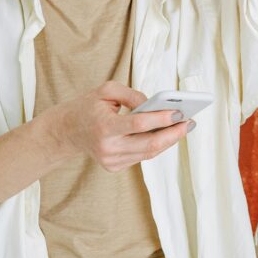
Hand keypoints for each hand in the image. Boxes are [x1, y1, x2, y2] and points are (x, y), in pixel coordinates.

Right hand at [52, 80, 192, 171]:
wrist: (67, 131)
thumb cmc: (88, 106)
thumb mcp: (106, 90)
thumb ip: (132, 95)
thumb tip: (155, 105)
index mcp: (104, 127)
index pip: (139, 124)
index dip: (162, 119)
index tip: (179, 112)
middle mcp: (108, 148)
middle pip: (149, 145)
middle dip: (173, 134)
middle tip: (190, 122)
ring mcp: (111, 161)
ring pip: (148, 153)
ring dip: (169, 140)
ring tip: (184, 127)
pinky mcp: (114, 167)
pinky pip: (141, 156)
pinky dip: (156, 145)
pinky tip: (167, 134)